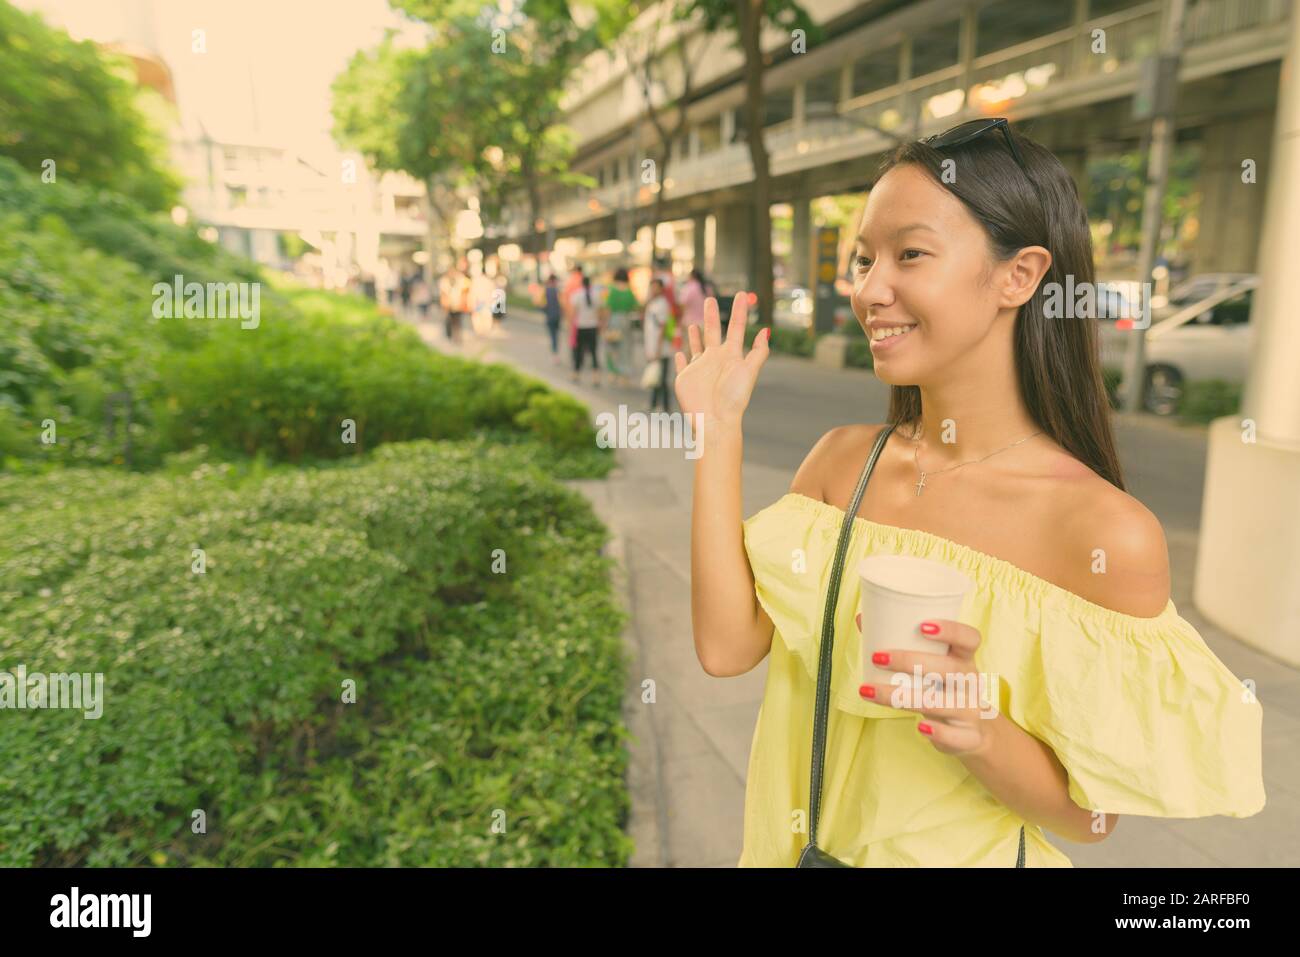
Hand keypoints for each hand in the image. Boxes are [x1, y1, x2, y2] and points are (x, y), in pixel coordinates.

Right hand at [672, 294, 768, 426]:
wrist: (715, 420)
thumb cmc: (733, 399)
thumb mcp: (749, 372)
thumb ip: (758, 352)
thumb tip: (766, 330)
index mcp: (731, 356)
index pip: (736, 328)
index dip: (739, 312)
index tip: (743, 295)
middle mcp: (715, 359)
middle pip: (714, 331)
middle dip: (712, 315)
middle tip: (710, 299)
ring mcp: (700, 368)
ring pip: (697, 346)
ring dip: (696, 335)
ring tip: (694, 323)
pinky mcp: (686, 378)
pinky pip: (683, 365)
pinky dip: (681, 358)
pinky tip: (680, 351)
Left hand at [855, 615, 997, 757]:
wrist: (974, 732)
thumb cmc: (943, 689)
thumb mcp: (931, 665)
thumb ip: (901, 643)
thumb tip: (863, 618)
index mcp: (964, 658)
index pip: (969, 639)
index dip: (951, 630)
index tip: (922, 625)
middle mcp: (970, 682)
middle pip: (949, 668)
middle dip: (911, 661)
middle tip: (877, 657)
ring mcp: (971, 710)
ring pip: (941, 702)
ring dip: (902, 697)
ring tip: (868, 690)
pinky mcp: (968, 737)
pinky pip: (954, 735)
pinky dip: (937, 732)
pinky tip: (919, 726)